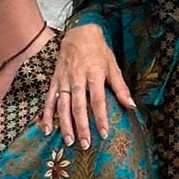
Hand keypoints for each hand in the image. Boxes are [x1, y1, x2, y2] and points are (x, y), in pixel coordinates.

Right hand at [42, 21, 133, 150]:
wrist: (79, 34)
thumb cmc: (98, 52)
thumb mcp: (112, 66)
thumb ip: (120, 87)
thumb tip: (131, 106)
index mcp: (94, 74)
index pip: (98, 100)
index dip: (101, 118)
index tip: (104, 133)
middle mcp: (77, 78)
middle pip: (78, 106)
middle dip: (81, 126)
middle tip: (85, 144)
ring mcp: (64, 80)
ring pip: (63, 105)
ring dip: (65, 124)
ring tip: (69, 141)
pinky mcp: (54, 80)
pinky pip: (49, 99)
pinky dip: (47, 115)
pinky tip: (47, 129)